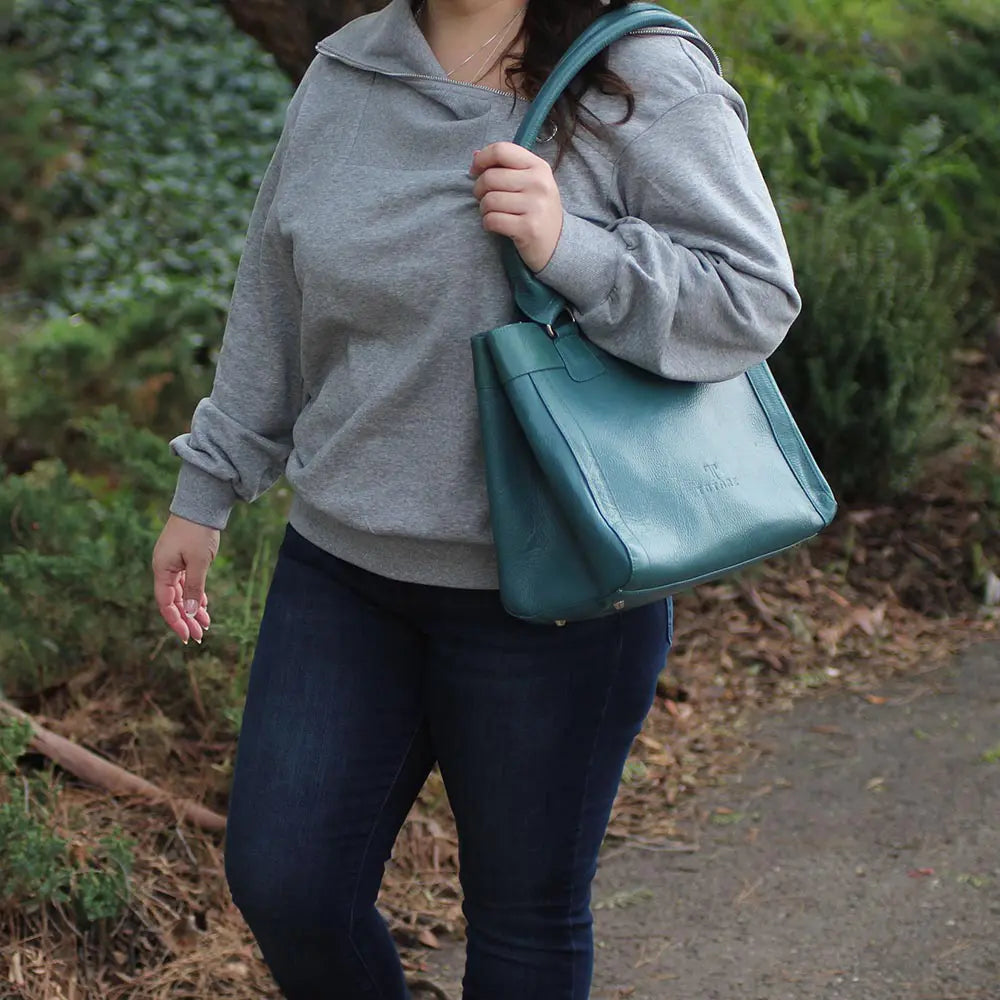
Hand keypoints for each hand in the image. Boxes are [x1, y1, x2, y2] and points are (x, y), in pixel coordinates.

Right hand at [151, 514, 217, 644]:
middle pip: (173, 601)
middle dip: (186, 619)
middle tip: (200, 635)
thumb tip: (190, 613)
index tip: (188, 636)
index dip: (176, 621)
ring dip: (192, 608)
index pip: (166, 603)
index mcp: (162, 570)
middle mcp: (164, 568)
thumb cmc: (198, 532)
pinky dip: (194, 594)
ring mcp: (173, 563)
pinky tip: (203, 606)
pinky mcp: (182, 558)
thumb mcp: (199, 562)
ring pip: (181, 592)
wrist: (200, 504)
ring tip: (205, 624)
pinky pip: (186, 582)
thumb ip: (194, 588)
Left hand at [470, 141, 563, 272]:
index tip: (475, 171)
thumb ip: (506, 167)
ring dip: (484, 209)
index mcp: (539, 167)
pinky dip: (488, 224)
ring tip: (493, 213)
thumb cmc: (537, 210)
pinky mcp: (528, 228)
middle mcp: (539, 183)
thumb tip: (476, 154)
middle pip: (490, 177)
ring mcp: (535, 206)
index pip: (501, 150)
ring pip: (489, 200)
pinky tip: (496, 225)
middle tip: (484, 199)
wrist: (557, 244)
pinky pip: (492, 220)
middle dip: (479, 189)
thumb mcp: (530, 183)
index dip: (481, 159)